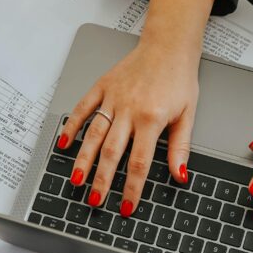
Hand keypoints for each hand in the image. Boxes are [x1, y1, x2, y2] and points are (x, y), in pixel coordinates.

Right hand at [57, 0, 216, 216]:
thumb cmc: (179, 78)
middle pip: (111, 152)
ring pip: (94, 134)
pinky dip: (72, 126)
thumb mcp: (188, 114)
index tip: (126, 207)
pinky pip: (83, 109)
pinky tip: (64, 144)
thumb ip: (180, 148)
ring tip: (76, 180)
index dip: (131, 188)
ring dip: (83, 159)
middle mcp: (128, 110)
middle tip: (94, 200)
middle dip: (101, 179)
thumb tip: (180, 175)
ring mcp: (112, 98)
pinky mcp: (102, 87)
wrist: (168, 45)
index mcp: (151, 119)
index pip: (139, 162)